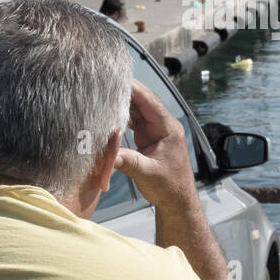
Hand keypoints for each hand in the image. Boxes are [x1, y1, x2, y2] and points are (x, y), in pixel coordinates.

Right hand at [112, 80, 197, 214]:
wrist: (177, 201)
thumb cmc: (169, 187)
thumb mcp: (147, 173)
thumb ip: (127, 162)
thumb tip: (105, 154)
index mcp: (168, 128)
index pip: (150, 101)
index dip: (133, 88)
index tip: (116, 78)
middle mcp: (162, 125)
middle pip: (142, 101)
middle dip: (124, 92)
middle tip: (103, 83)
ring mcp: (155, 130)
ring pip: (137, 110)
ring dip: (122, 103)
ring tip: (102, 94)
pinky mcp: (148, 137)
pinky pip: (134, 121)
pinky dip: (122, 116)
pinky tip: (109, 112)